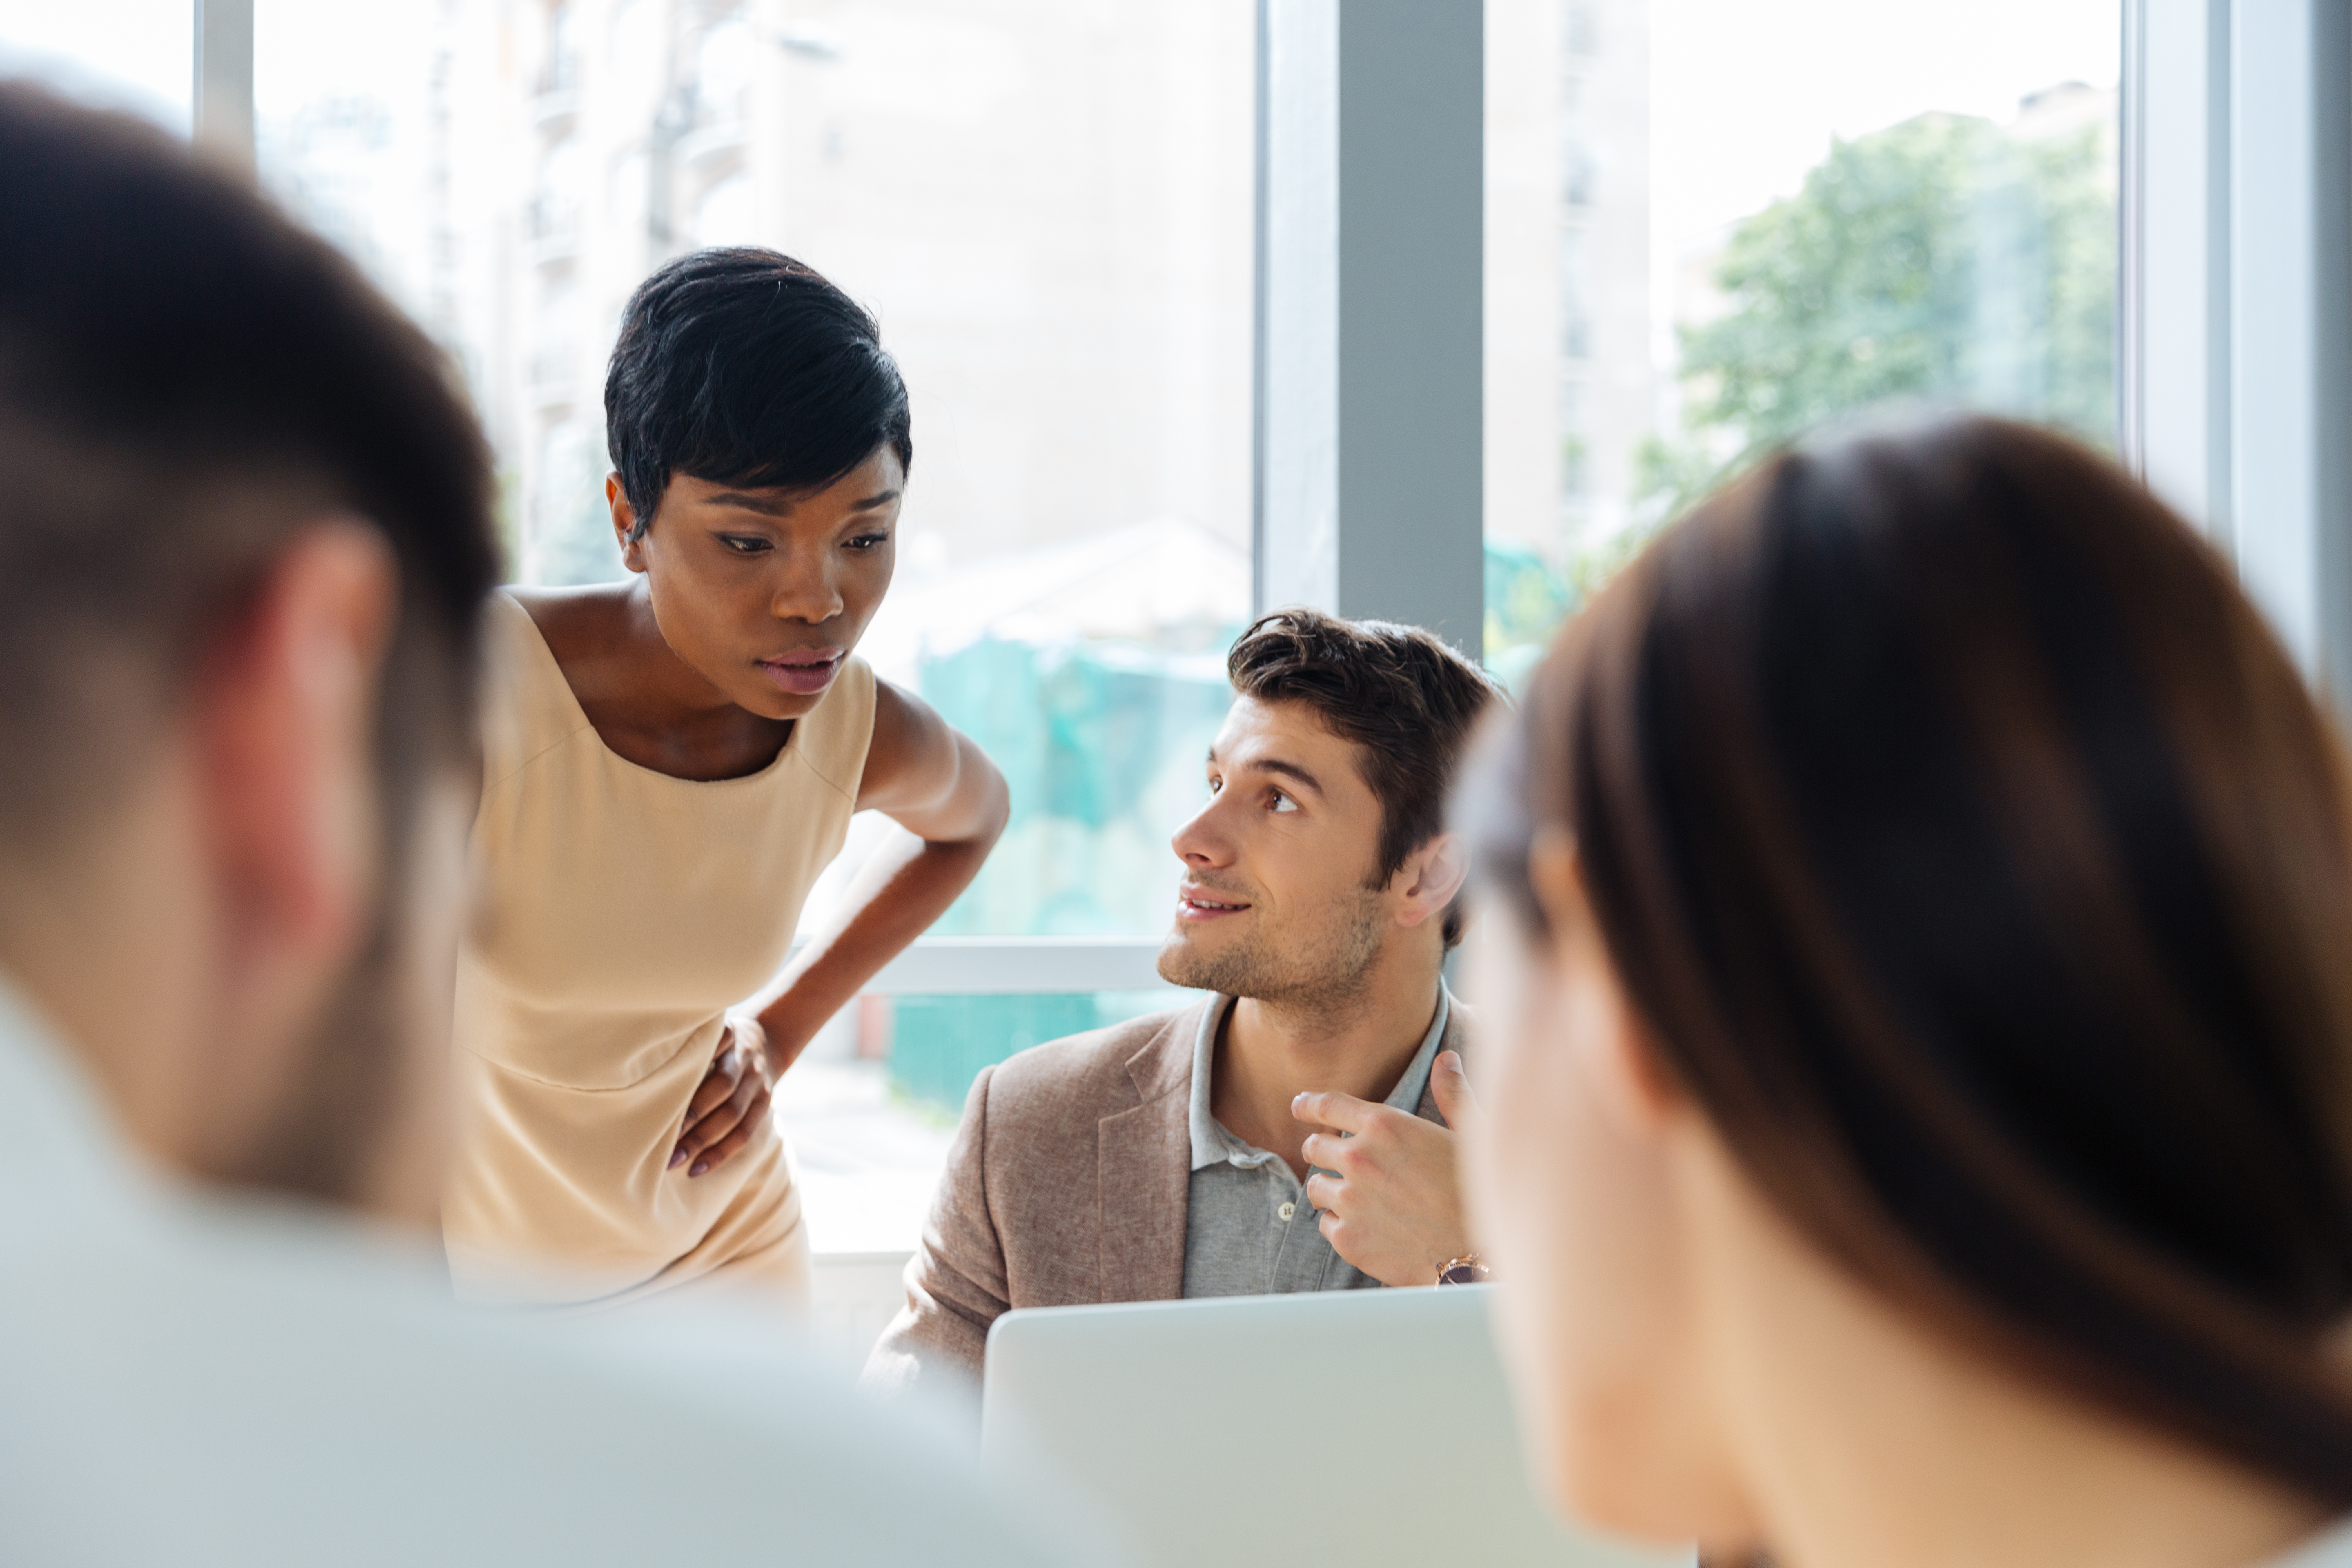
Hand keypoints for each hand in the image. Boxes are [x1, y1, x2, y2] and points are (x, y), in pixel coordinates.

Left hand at [670, 1017, 774, 1177]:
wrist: (768, 1040)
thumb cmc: (716, 1043)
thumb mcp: (705, 1032)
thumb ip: (683, 1046)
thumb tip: (637, 1077)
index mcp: (728, 1034)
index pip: (710, 1046)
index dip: (688, 1067)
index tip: (657, 1090)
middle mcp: (745, 1055)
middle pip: (722, 1086)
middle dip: (692, 1115)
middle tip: (661, 1136)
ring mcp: (757, 1081)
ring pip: (733, 1113)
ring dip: (702, 1139)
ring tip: (674, 1161)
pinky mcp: (764, 1103)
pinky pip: (746, 1133)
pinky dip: (721, 1152)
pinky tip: (697, 1168)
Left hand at [1293, 1050, 1481, 1287]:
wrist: (1480, 1257)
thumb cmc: (1481, 1193)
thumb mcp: (1472, 1134)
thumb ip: (1451, 1093)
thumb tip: (1446, 1060)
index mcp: (1386, 1125)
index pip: (1328, 1105)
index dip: (1309, 1104)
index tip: (1298, 1107)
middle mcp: (1359, 1158)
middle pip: (1314, 1146)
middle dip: (1321, 1150)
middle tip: (1336, 1160)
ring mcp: (1350, 1200)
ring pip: (1316, 1187)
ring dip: (1330, 1189)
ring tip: (1356, 1198)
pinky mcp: (1347, 1239)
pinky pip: (1325, 1225)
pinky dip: (1340, 1224)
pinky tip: (1366, 1227)